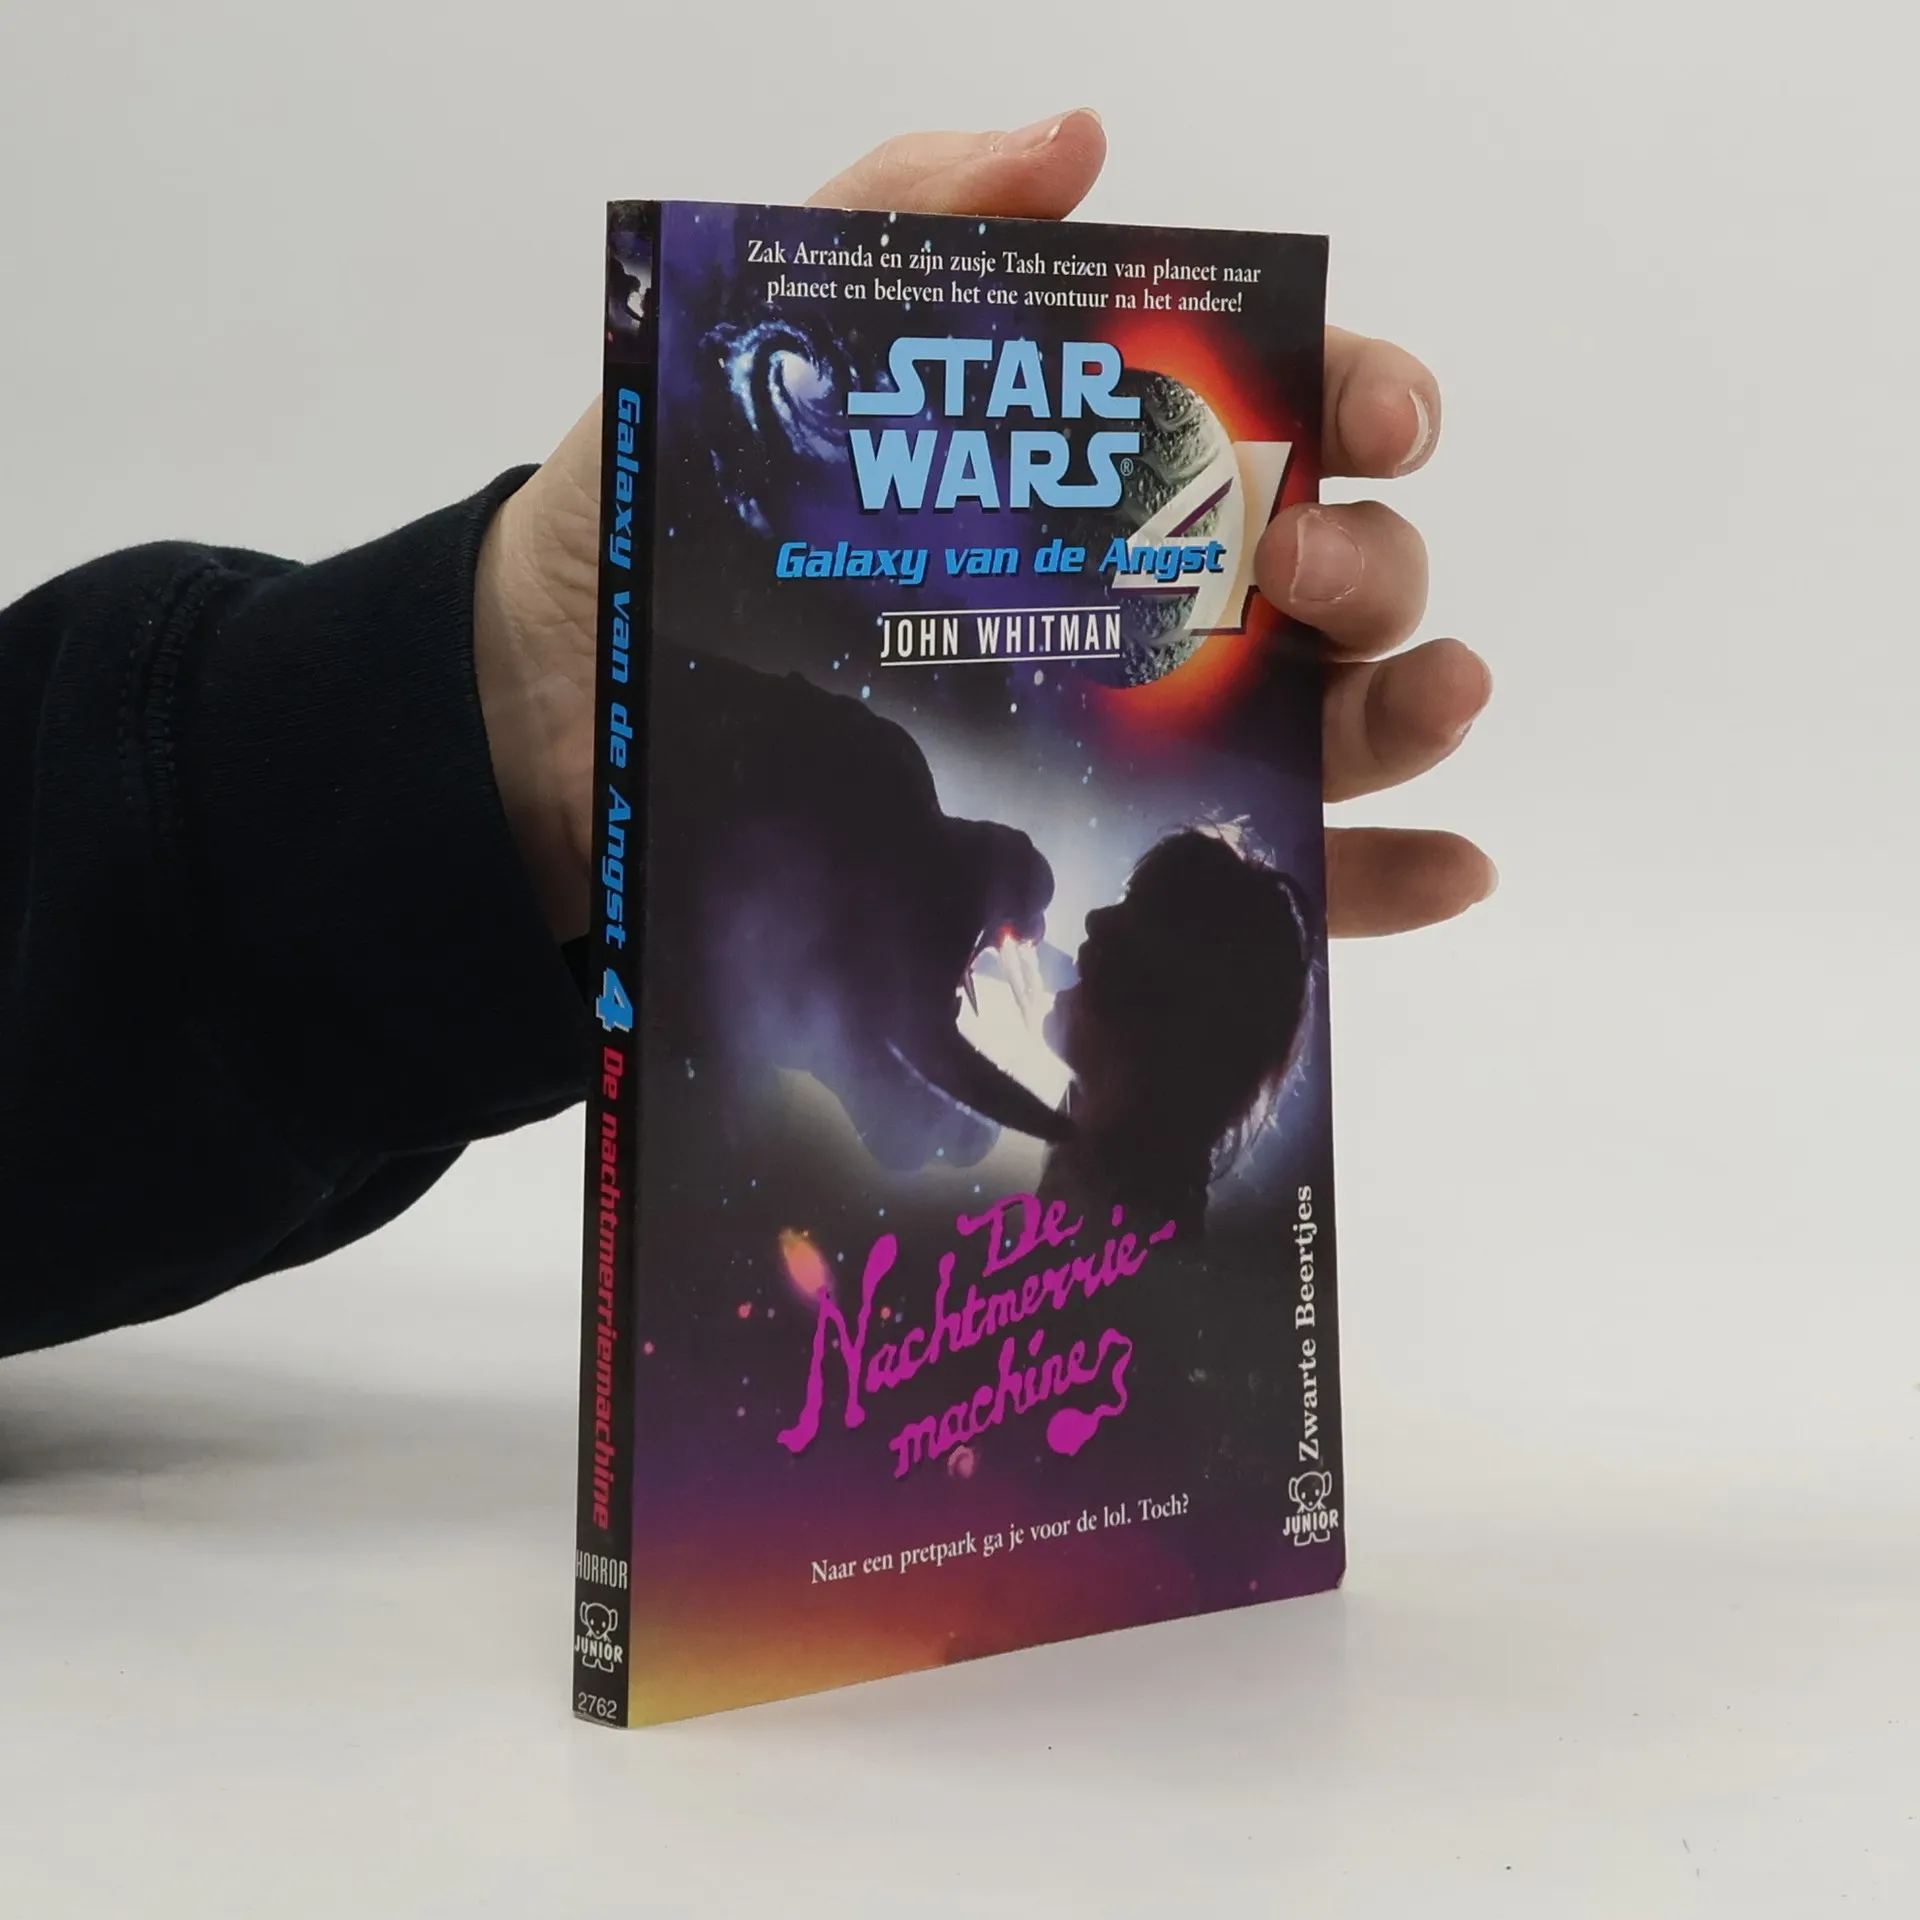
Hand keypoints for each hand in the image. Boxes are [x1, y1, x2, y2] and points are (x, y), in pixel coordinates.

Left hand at [474, 110, 1494, 942]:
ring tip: (1428, 692)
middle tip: (1289, 568)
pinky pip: (1270, 879)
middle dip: (1365, 556)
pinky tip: (1451, 866)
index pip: (1269, 421)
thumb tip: (1080, 143)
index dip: (1353, 396)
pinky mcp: (1104, 860)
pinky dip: (1377, 877)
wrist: (559, 711)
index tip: (1359, 412)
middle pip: (1332, 571)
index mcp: (1090, 471)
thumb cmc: (661, 526)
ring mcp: (1136, 742)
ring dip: (1413, 699)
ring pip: (1333, 719)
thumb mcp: (764, 341)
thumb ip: (910, 221)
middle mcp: (1143, 603)